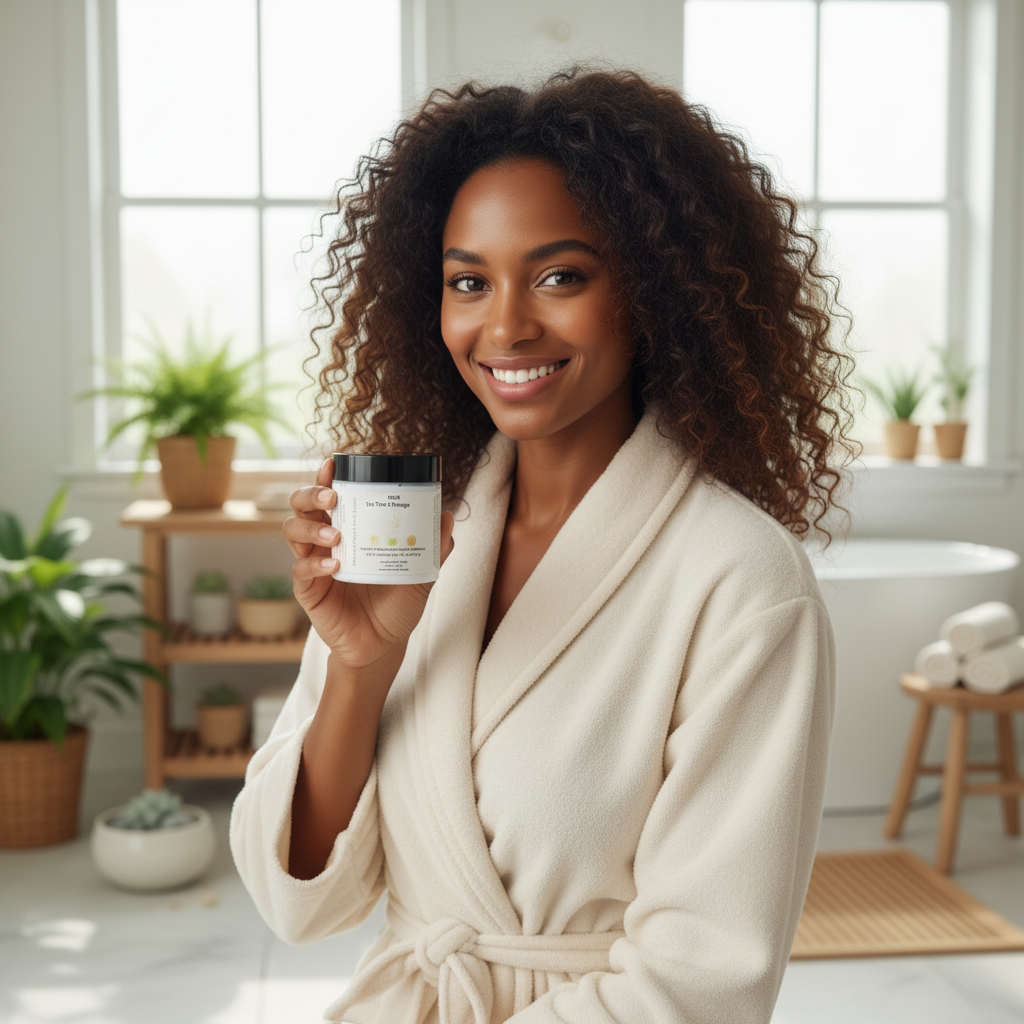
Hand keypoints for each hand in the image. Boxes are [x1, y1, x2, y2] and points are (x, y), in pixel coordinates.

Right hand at [284, 458, 454, 668]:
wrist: (384, 646)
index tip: (333, 464)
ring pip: (292, 530)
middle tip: (333, 497)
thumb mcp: (421, 574)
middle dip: (311, 494)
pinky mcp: (309, 590)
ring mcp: (314, 564)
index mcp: (349, 529)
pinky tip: (335, 565)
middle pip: (301, 506)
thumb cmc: (397, 605)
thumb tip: (446, 515)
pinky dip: (315, 564)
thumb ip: (433, 546)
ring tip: (337, 535)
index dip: (325, 477)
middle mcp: (326, 541)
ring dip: (311, 528)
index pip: (329, 495)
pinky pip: (300, 570)